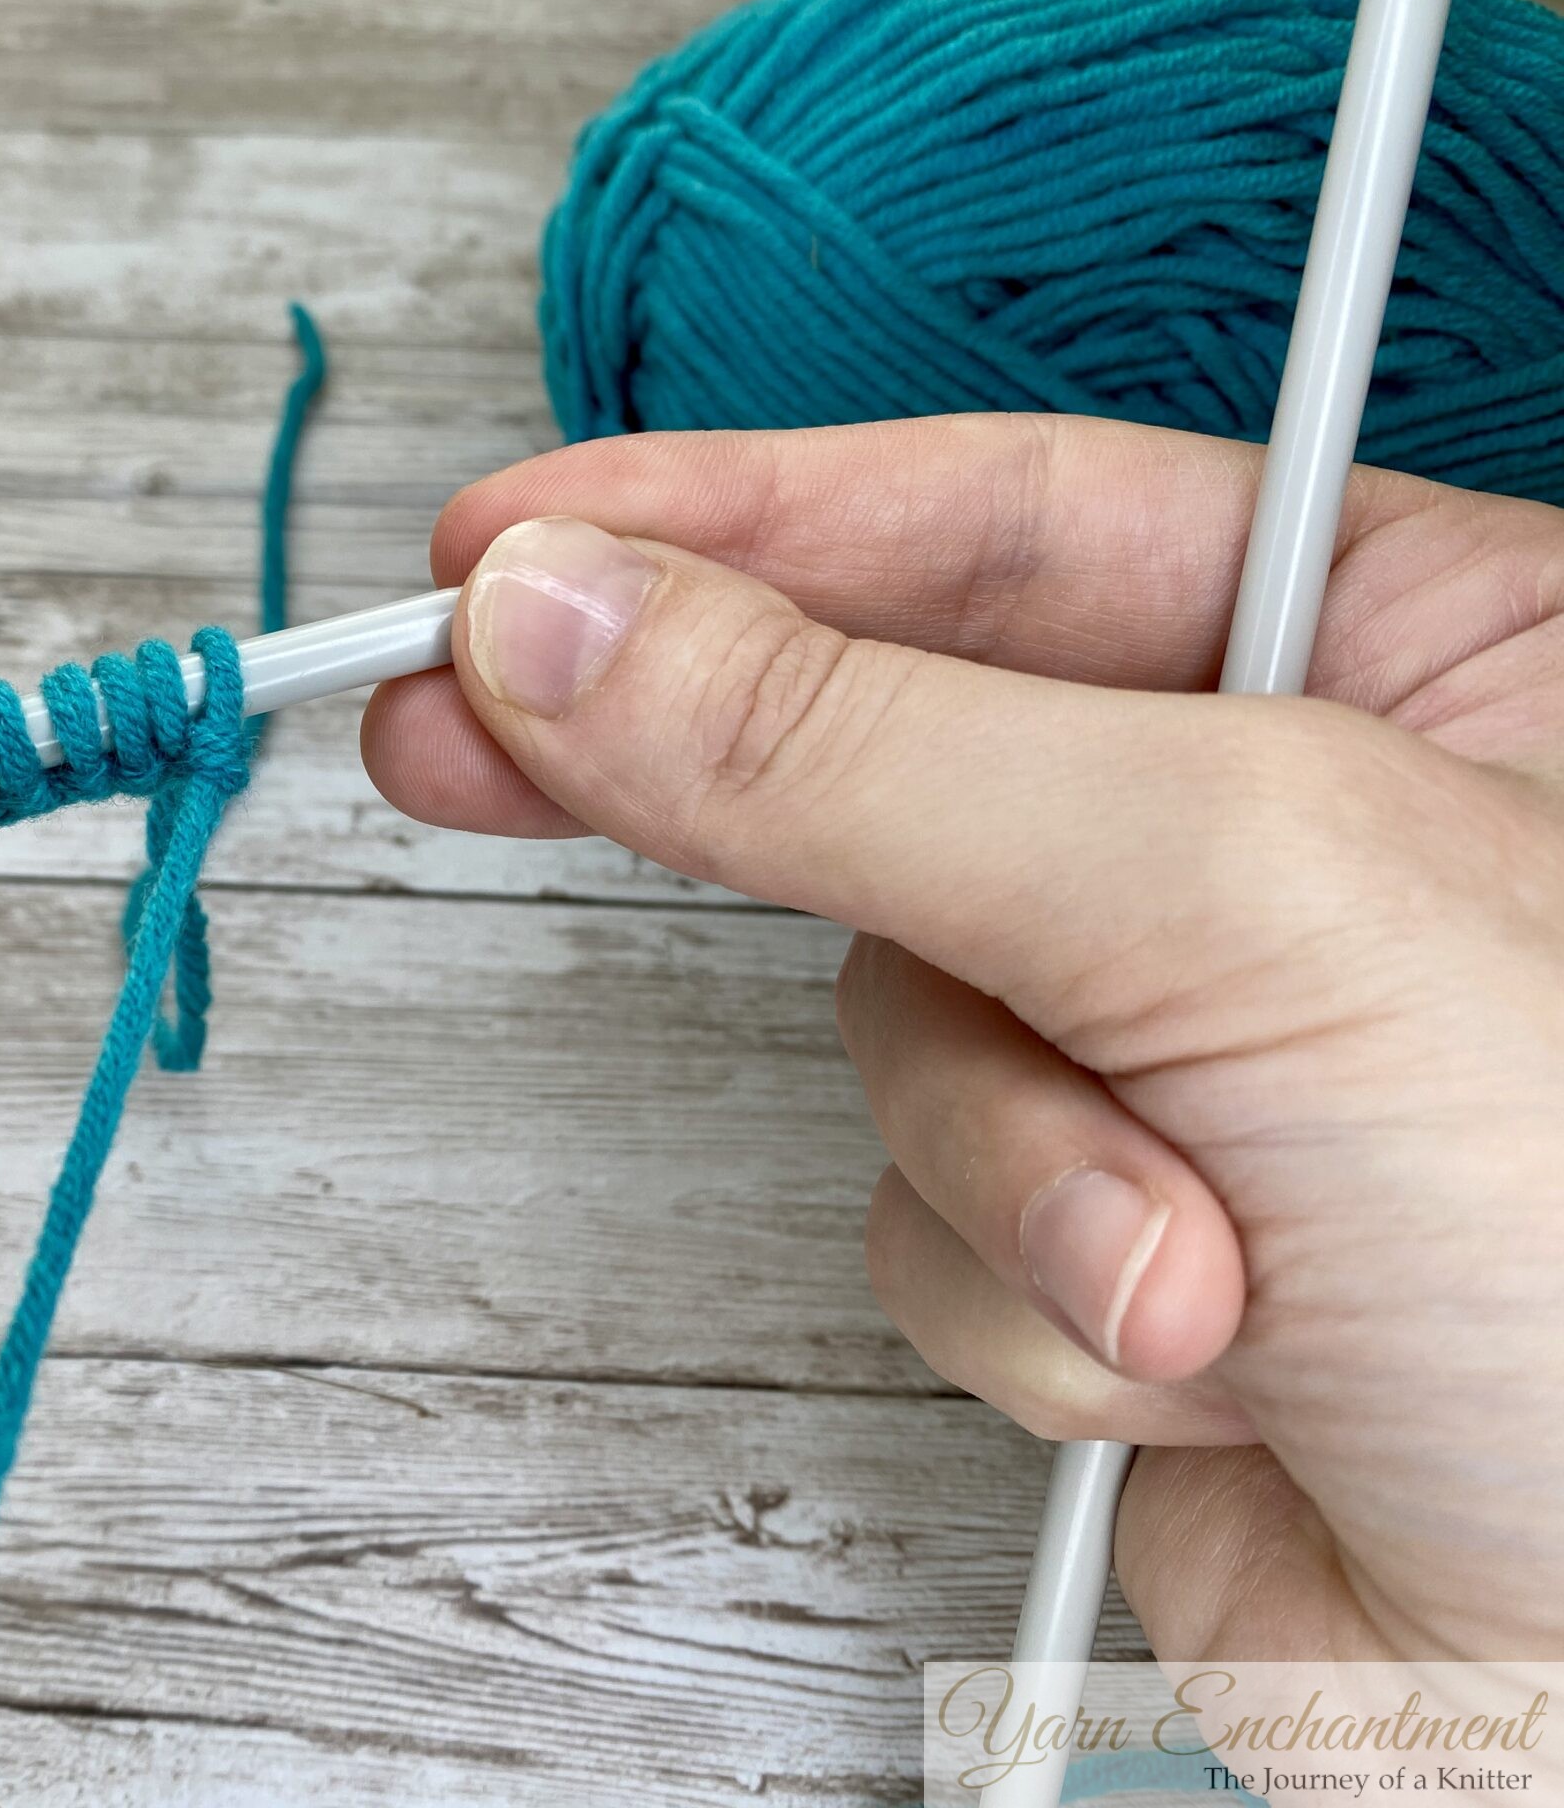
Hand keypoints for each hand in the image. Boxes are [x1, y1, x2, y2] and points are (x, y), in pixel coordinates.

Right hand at [363, 416, 1563, 1663]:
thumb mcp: (1235, 897)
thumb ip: (858, 744)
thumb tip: (567, 622)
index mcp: (1423, 652)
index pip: (1001, 516)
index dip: (732, 518)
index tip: (505, 549)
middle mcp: (1296, 843)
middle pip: (901, 750)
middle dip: (722, 788)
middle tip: (454, 733)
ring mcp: (1198, 1053)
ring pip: (900, 1019)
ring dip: (1004, 1152)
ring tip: (1190, 1263)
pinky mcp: (1121, 1245)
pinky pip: (931, 1211)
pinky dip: (1026, 1293)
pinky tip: (1200, 1360)